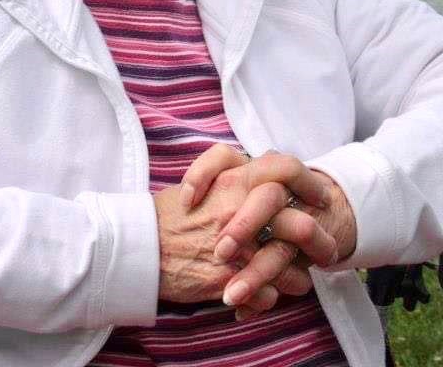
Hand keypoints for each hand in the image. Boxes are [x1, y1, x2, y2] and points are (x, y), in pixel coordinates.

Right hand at [154, 145, 334, 309]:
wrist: (140, 245)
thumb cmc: (170, 214)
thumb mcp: (204, 181)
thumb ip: (235, 175)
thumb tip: (264, 173)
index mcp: (233, 180)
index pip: (284, 168)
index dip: (308, 180)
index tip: (319, 196)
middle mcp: (238, 209)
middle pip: (297, 222)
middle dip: (318, 239)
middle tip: (325, 248)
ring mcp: (235, 246)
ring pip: (288, 265)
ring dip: (298, 276)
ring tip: (300, 280)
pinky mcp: (226, 278)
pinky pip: (267, 293)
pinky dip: (272, 297)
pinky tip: (270, 296)